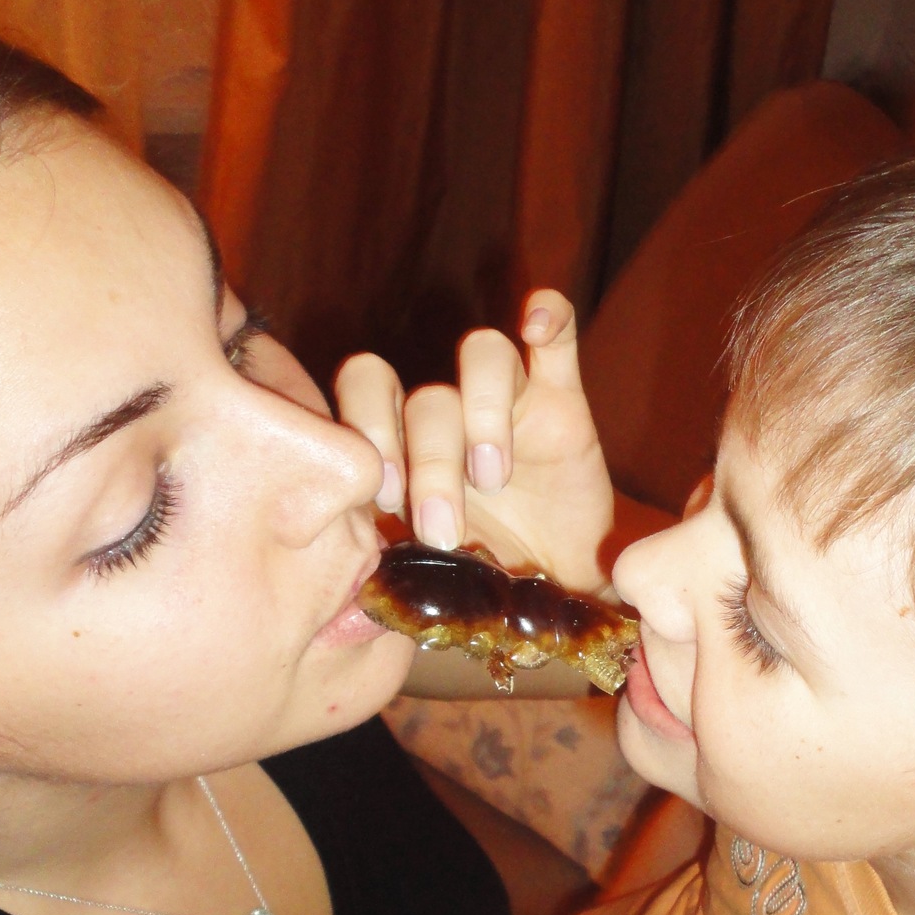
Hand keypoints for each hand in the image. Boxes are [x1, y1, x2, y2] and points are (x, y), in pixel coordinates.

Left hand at [333, 290, 614, 593]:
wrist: (552, 598)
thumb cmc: (475, 582)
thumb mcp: (421, 576)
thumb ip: (386, 560)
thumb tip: (352, 588)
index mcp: (402, 444)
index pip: (365, 389)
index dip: (369, 432)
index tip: (386, 503)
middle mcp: (447, 413)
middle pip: (424, 393)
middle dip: (428, 459)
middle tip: (442, 525)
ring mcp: (507, 399)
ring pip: (482, 357)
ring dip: (483, 418)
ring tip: (494, 482)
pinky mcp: (561, 400)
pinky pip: (558, 336)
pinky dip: (549, 316)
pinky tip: (538, 325)